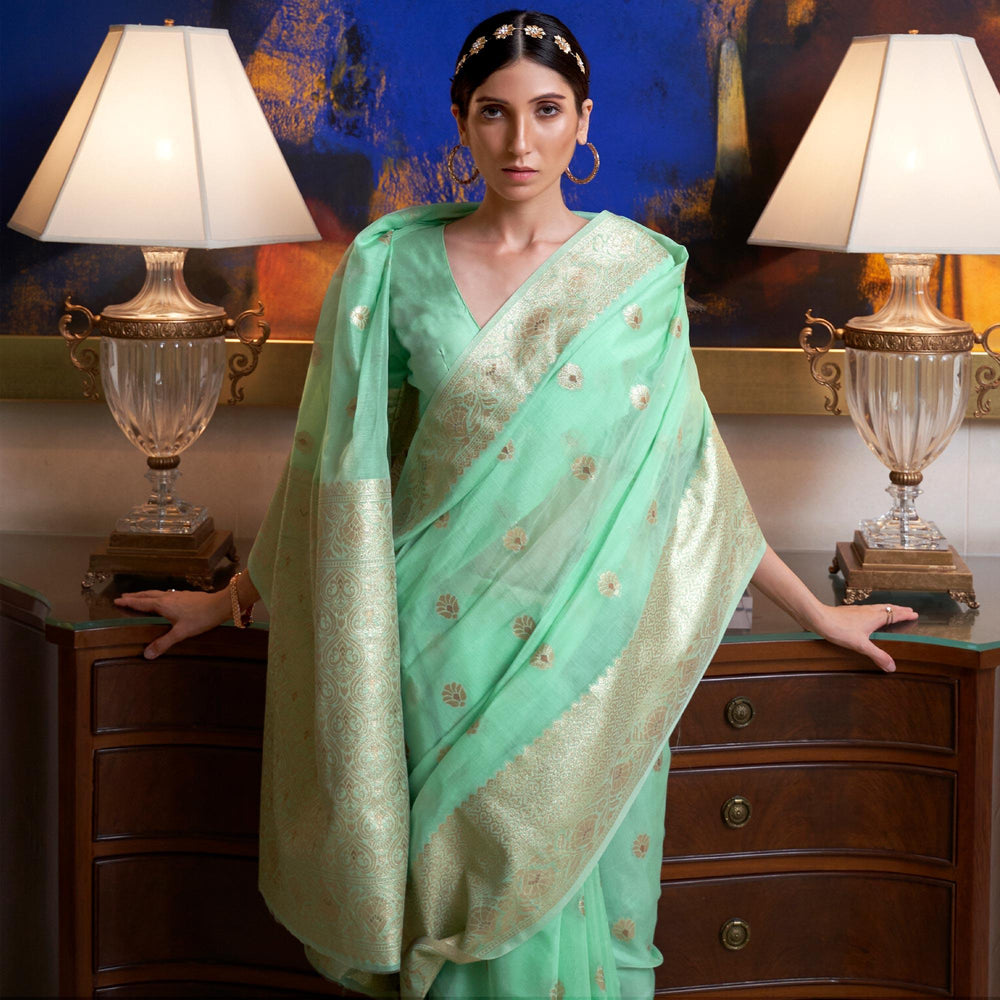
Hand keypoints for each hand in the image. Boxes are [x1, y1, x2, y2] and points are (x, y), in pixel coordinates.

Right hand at [114, 587, 231, 658]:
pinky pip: (167, 593)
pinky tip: (164, 598)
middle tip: (123, 596)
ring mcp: (178, 595)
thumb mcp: (180, 633)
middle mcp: (168, 597)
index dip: (129, 602)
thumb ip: (163, 643)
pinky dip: (158, 594)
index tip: (117, 600)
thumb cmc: (201, 618)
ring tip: (140, 596)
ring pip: (157, 593)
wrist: (220, 605)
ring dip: (146, 594)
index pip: (141, 603)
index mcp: (163, 605)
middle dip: (135, 596)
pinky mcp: (186, 595)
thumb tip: (147, 654)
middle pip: (147, 595)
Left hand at [810, 602, 918, 672]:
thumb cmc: (839, 629)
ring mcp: (858, 610)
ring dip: (887, 608)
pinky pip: (867, 609)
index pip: (894, 614)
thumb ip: (877, 655)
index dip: (905, 614)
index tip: (914, 613)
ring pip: (877, 607)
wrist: (819, 618)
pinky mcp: (849, 612)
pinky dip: (874, 610)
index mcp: (875, 617)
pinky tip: (868, 614)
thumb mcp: (861, 645)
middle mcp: (868, 611)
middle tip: (908, 610)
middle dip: (898, 609)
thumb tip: (892, 666)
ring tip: (891, 610)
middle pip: (887, 608)